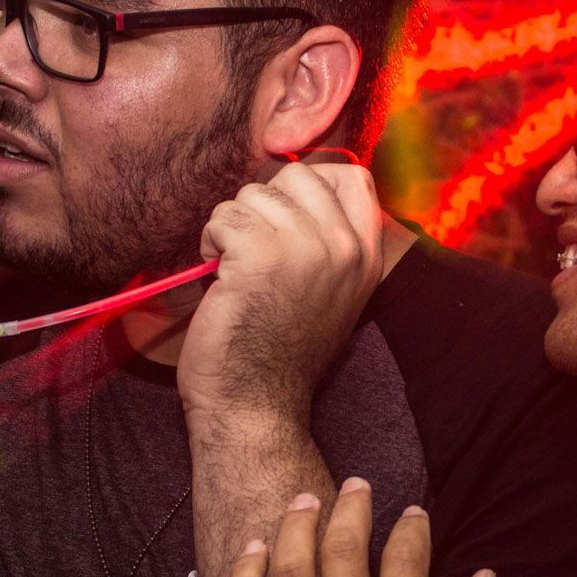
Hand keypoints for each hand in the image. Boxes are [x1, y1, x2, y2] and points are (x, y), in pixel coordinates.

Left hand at [177, 160, 382, 429]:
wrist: (255, 403)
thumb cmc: (280, 350)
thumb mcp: (331, 292)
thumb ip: (329, 242)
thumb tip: (301, 186)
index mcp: (366, 257)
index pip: (353, 176)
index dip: (312, 180)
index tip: (285, 213)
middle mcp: (344, 247)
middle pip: (298, 173)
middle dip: (264, 202)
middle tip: (253, 246)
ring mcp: (305, 248)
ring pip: (252, 193)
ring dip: (232, 226)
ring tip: (235, 268)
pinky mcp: (260, 254)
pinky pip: (223, 216)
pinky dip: (210, 242)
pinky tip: (219, 277)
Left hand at [226, 479, 507, 576]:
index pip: (404, 558)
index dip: (409, 528)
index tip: (411, 515)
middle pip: (343, 548)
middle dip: (351, 508)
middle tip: (356, 487)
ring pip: (287, 567)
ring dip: (296, 525)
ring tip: (303, 501)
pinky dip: (246, 572)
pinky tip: (253, 548)